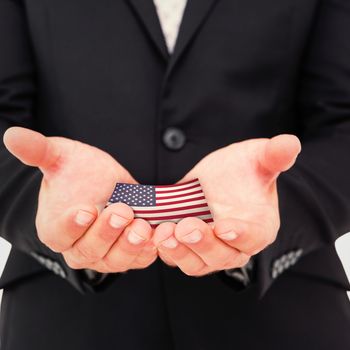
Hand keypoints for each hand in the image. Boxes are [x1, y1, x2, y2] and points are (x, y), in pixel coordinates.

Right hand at [3, 127, 156, 272]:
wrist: (105, 184)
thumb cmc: (79, 172)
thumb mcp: (61, 157)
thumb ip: (39, 151)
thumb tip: (11, 135)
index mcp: (55, 228)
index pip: (60, 234)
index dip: (72, 225)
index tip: (86, 210)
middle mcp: (78, 248)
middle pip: (89, 250)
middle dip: (107, 232)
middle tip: (121, 211)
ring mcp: (103, 255)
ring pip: (114, 260)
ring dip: (130, 246)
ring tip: (143, 227)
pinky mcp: (126, 255)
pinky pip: (137, 259)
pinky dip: (148, 252)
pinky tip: (157, 237)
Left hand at [153, 135, 300, 275]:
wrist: (219, 180)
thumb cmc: (243, 171)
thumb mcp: (258, 158)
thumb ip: (274, 155)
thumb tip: (290, 143)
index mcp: (259, 227)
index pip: (253, 237)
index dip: (240, 235)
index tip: (224, 228)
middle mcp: (235, 245)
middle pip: (222, 256)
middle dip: (203, 244)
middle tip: (186, 227)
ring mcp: (210, 250)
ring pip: (196, 263)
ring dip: (180, 252)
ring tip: (165, 234)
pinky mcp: (188, 248)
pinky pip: (176, 257)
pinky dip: (164, 250)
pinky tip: (153, 234)